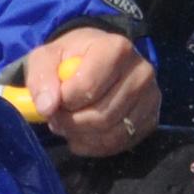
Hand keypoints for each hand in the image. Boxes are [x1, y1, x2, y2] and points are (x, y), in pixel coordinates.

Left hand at [24, 28, 158, 158]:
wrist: (96, 61)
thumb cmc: (71, 59)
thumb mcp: (47, 58)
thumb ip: (41, 78)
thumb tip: (47, 107)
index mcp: (117, 48)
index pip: (87, 87)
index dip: (64, 100)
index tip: (55, 97)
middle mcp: (141, 71)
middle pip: (101, 115)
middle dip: (71, 123)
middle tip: (56, 118)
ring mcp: (150, 97)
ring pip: (111, 133)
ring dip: (81, 136)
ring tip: (69, 124)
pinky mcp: (151, 118)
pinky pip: (120, 143)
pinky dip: (95, 146)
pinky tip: (83, 134)